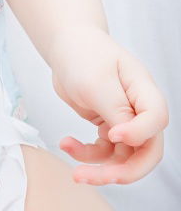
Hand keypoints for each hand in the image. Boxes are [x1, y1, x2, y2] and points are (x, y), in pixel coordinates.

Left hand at [48, 25, 167, 186]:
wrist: (66, 45)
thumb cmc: (83, 53)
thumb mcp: (96, 81)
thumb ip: (115, 110)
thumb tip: (127, 140)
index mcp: (143, 90)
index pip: (156, 119)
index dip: (138, 134)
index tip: (111, 134)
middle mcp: (138, 108)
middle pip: (146, 151)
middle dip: (123, 171)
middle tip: (96, 176)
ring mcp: (124, 120)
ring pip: (123, 158)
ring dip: (99, 169)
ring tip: (76, 172)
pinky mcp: (108, 126)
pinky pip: (103, 151)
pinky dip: (85, 154)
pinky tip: (67, 144)